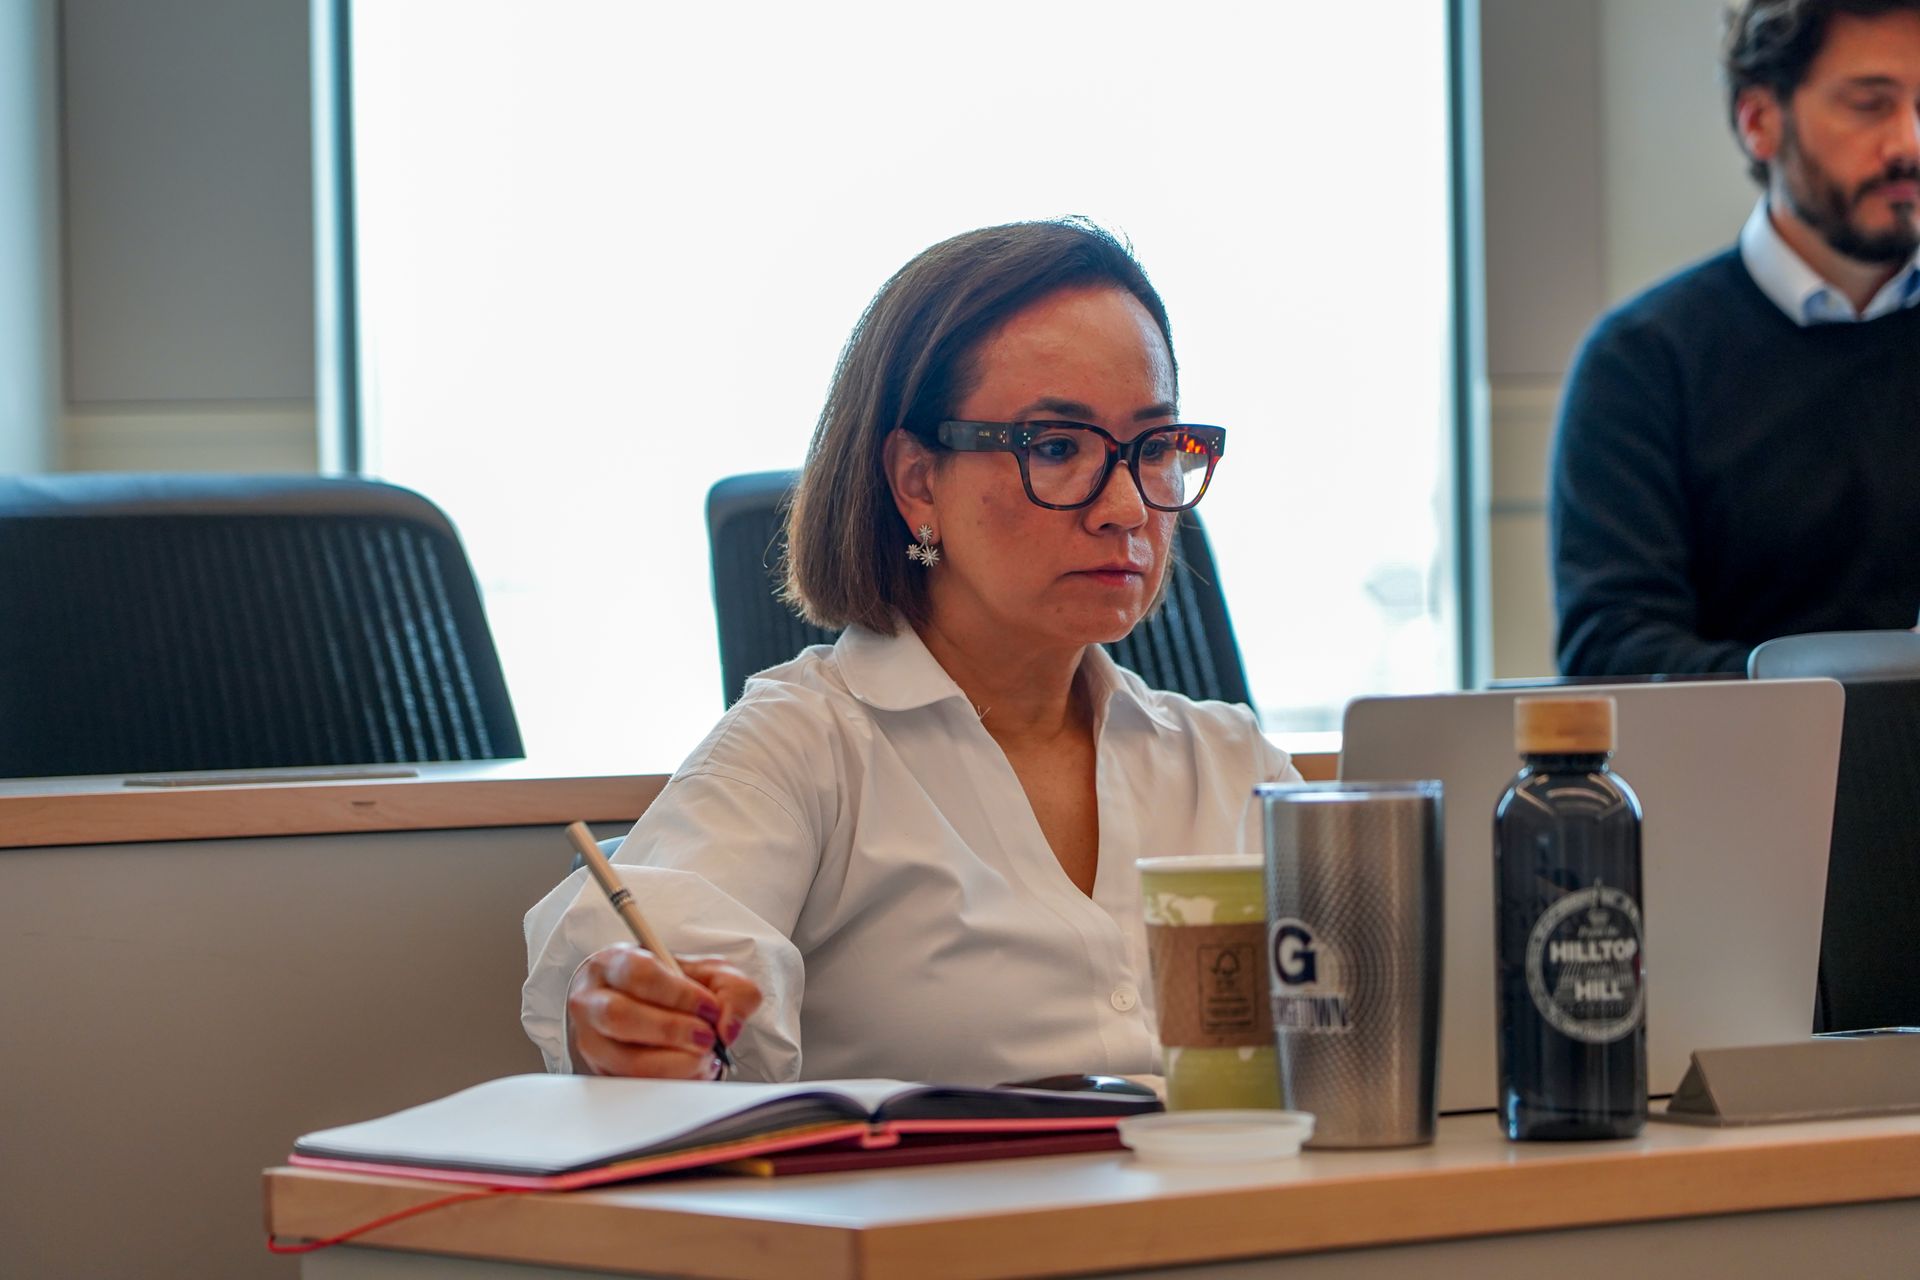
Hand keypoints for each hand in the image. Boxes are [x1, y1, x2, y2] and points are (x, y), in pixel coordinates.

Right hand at [566, 945, 760, 1078]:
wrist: (652, 1007)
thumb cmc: (674, 986)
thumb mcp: (710, 972)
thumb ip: (732, 989)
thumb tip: (728, 1026)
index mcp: (614, 963)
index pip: (638, 973)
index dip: (678, 994)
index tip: (709, 1008)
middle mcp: (593, 1001)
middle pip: (621, 1017)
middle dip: (672, 1031)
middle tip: (706, 1037)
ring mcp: (592, 1041)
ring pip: (624, 1060)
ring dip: (673, 1064)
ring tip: (703, 1058)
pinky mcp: (602, 1074)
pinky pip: (632, 1086)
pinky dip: (669, 1084)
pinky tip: (690, 1072)